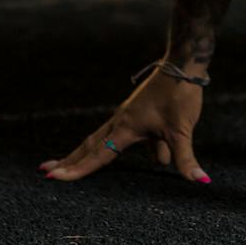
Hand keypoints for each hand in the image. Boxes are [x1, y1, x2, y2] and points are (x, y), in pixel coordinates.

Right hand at [39, 66, 210, 184]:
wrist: (184, 63)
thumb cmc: (180, 94)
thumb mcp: (183, 130)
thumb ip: (186, 158)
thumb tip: (201, 181)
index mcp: (126, 127)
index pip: (97, 155)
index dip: (77, 170)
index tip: (53, 178)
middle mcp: (121, 120)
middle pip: (89, 145)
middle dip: (69, 160)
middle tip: (44, 171)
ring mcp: (127, 114)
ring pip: (100, 138)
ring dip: (83, 152)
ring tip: (66, 163)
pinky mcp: (136, 111)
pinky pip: (117, 133)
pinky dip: (107, 144)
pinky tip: (122, 151)